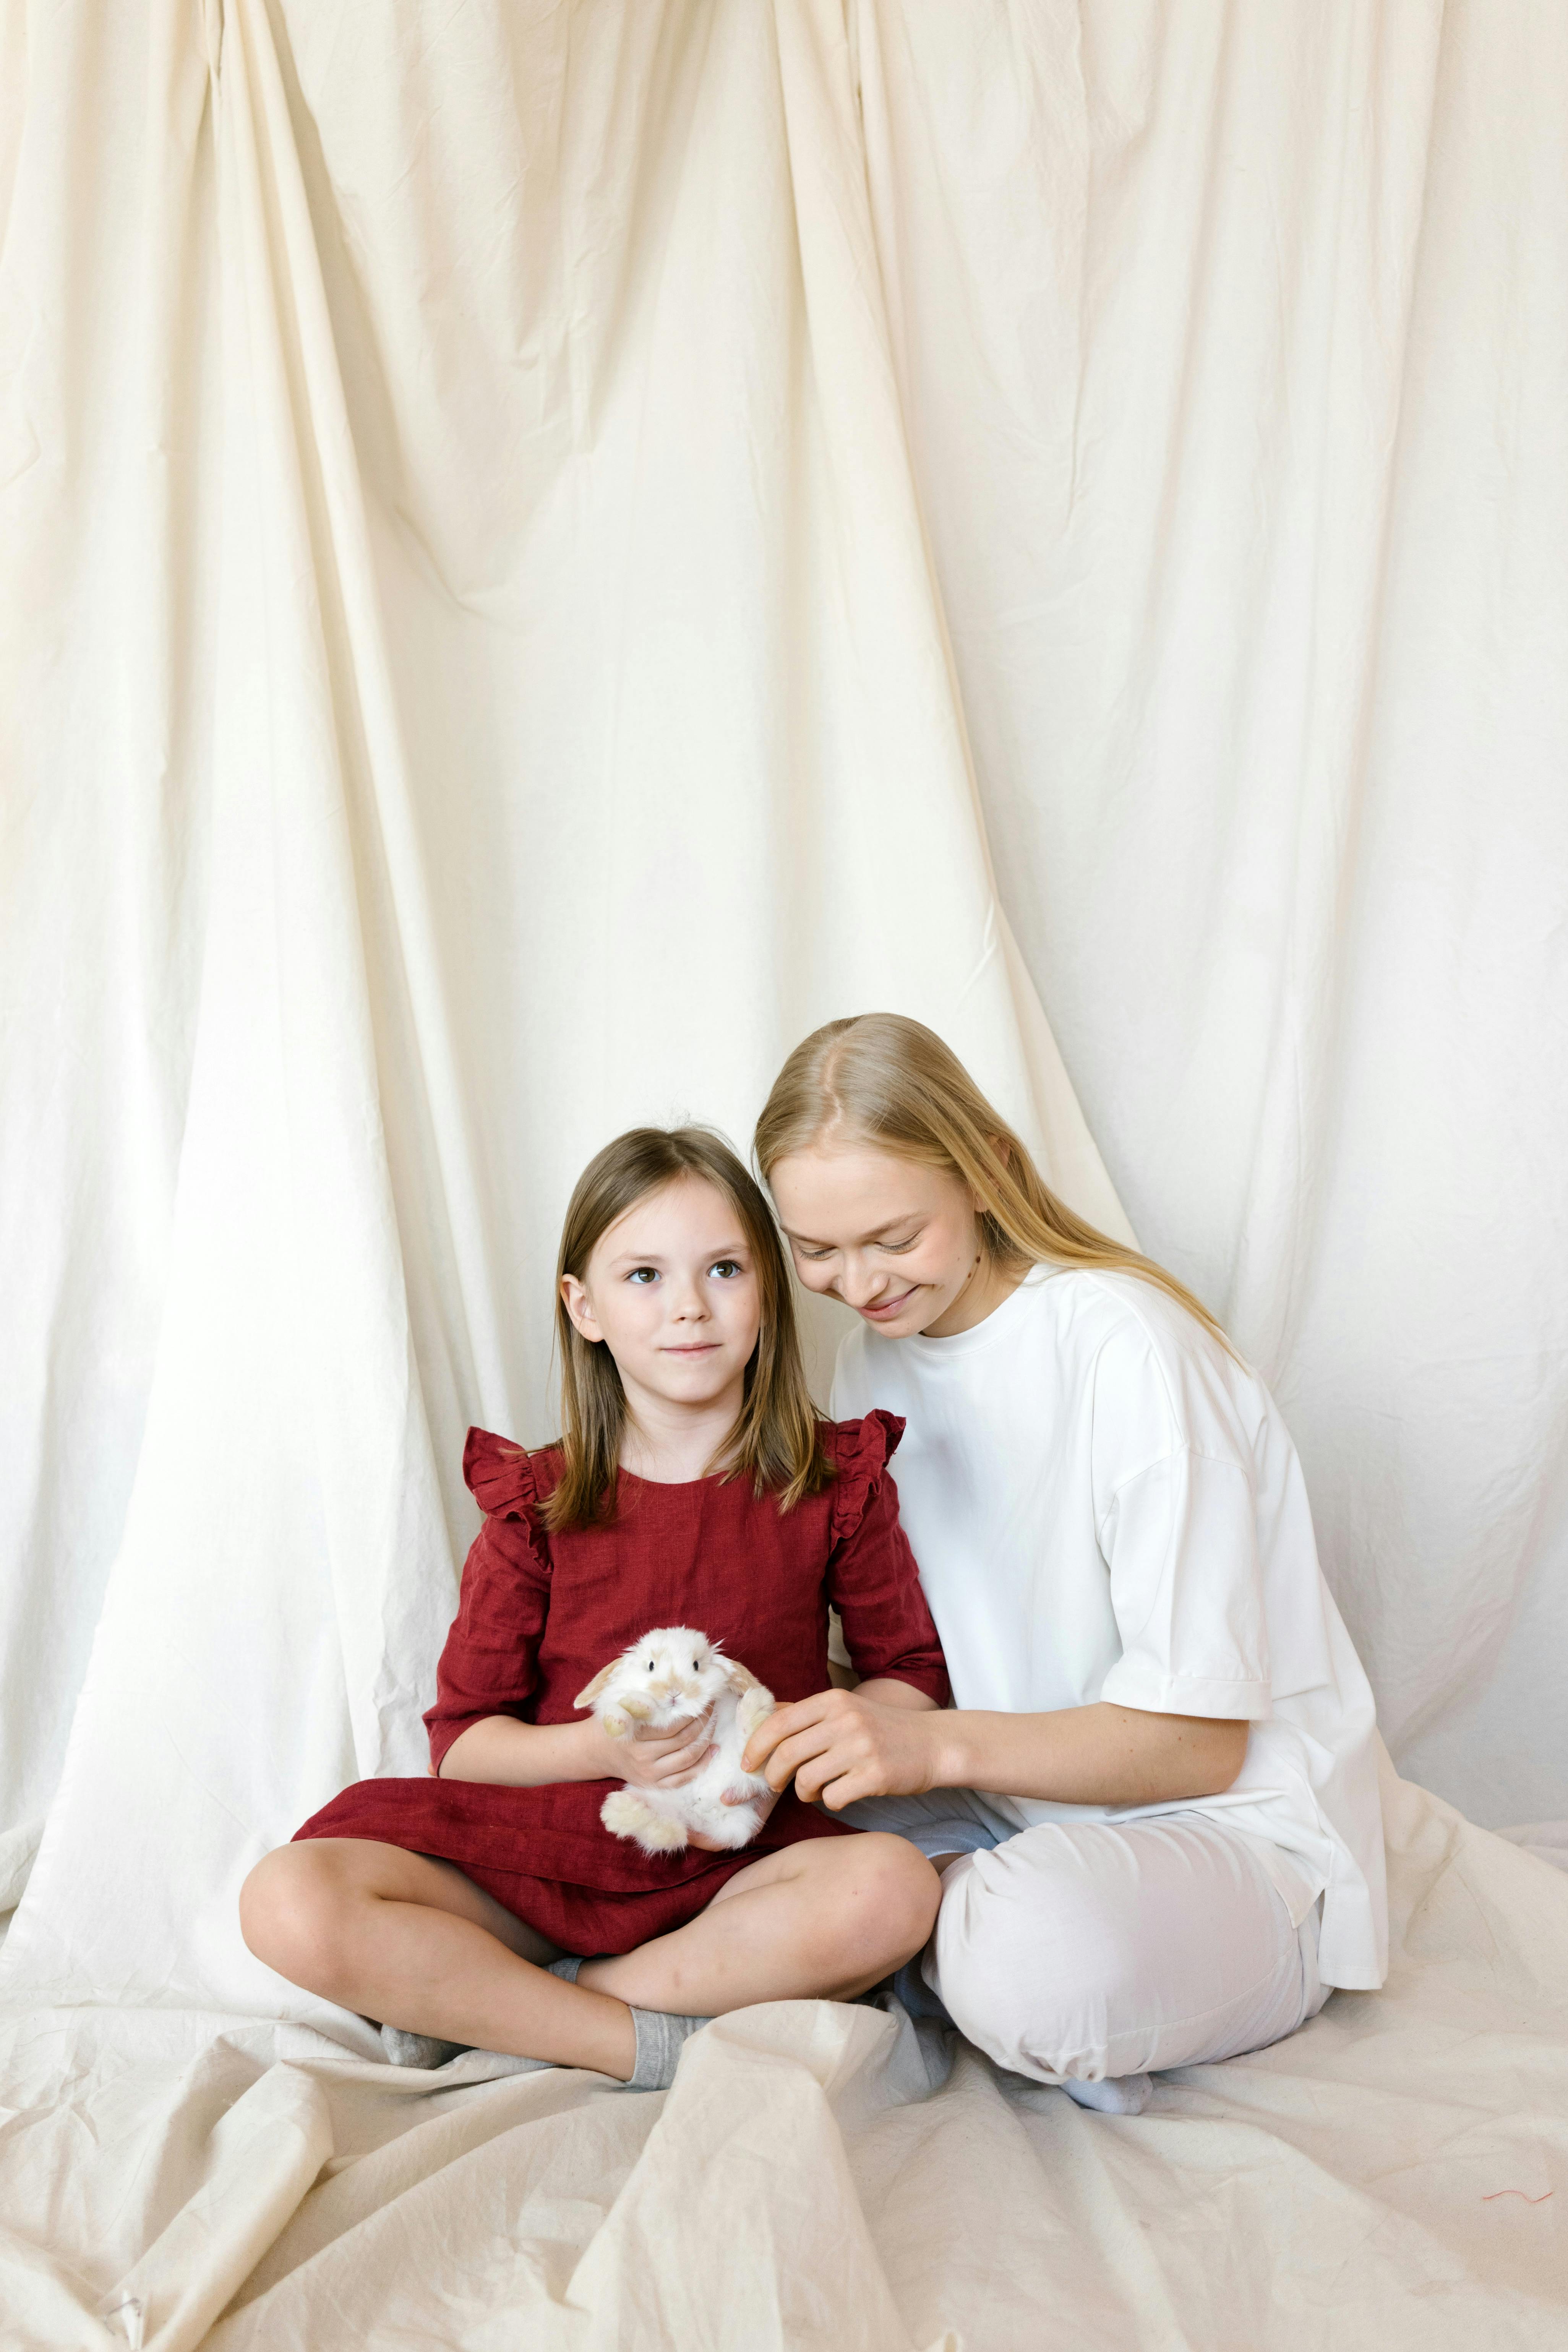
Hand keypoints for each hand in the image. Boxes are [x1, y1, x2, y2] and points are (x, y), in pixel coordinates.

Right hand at [599, 1708, 715, 1790]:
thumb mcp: (622, 1707)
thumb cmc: (612, 1723)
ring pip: (687, 1759)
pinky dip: (702, 1765)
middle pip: (683, 1741)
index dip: (691, 1712)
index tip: (703, 1699)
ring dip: (706, 1741)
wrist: (595, 1751)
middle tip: (712, 1709)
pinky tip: (713, 1751)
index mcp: (634, 1735)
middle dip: (702, 1723)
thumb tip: (679, 1692)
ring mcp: (649, 1774)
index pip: (672, 1725)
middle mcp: (642, 1758)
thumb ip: (646, 1702)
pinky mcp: (653, 1785)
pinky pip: (683, 1779)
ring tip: (713, 1725)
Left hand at [742, 1688, 938, 1810]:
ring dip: (804, 1791)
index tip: (747, 1763)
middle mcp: (845, 1720)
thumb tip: (764, 1719)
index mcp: (833, 1700)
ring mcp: (861, 1748)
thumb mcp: (846, 1709)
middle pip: (786, 1753)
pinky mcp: (875, 1776)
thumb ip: (808, 1715)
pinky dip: (830, 1801)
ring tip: (817, 1788)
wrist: (934, 1744)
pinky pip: (832, 1798)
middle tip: (776, 1783)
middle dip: (773, 1774)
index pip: (779, 1721)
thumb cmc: (884, 1730)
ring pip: (806, 1779)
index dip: (756, 1745)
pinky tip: (841, 1793)